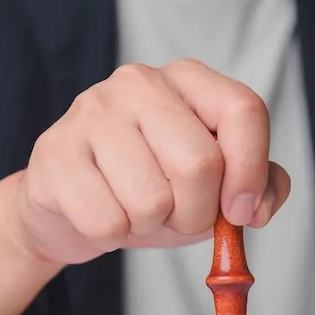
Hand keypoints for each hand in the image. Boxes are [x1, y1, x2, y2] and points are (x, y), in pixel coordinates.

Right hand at [10, 59, 290, 265]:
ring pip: (153, 200)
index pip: (243, 110)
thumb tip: (258, 206)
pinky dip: (114, 235)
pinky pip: (108, 222)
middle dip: (199, 213)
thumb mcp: (216, 183)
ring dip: (153, 225)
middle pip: (200, 163)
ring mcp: (91, 112)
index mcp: (189, 79)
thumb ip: (259, 185)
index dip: (251, 171)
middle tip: (181, 216)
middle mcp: (140, 82)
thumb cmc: (154, 186)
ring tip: (138, 210)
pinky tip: (104, 213)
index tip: (242, 211)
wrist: (70, 203)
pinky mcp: (54, 153)